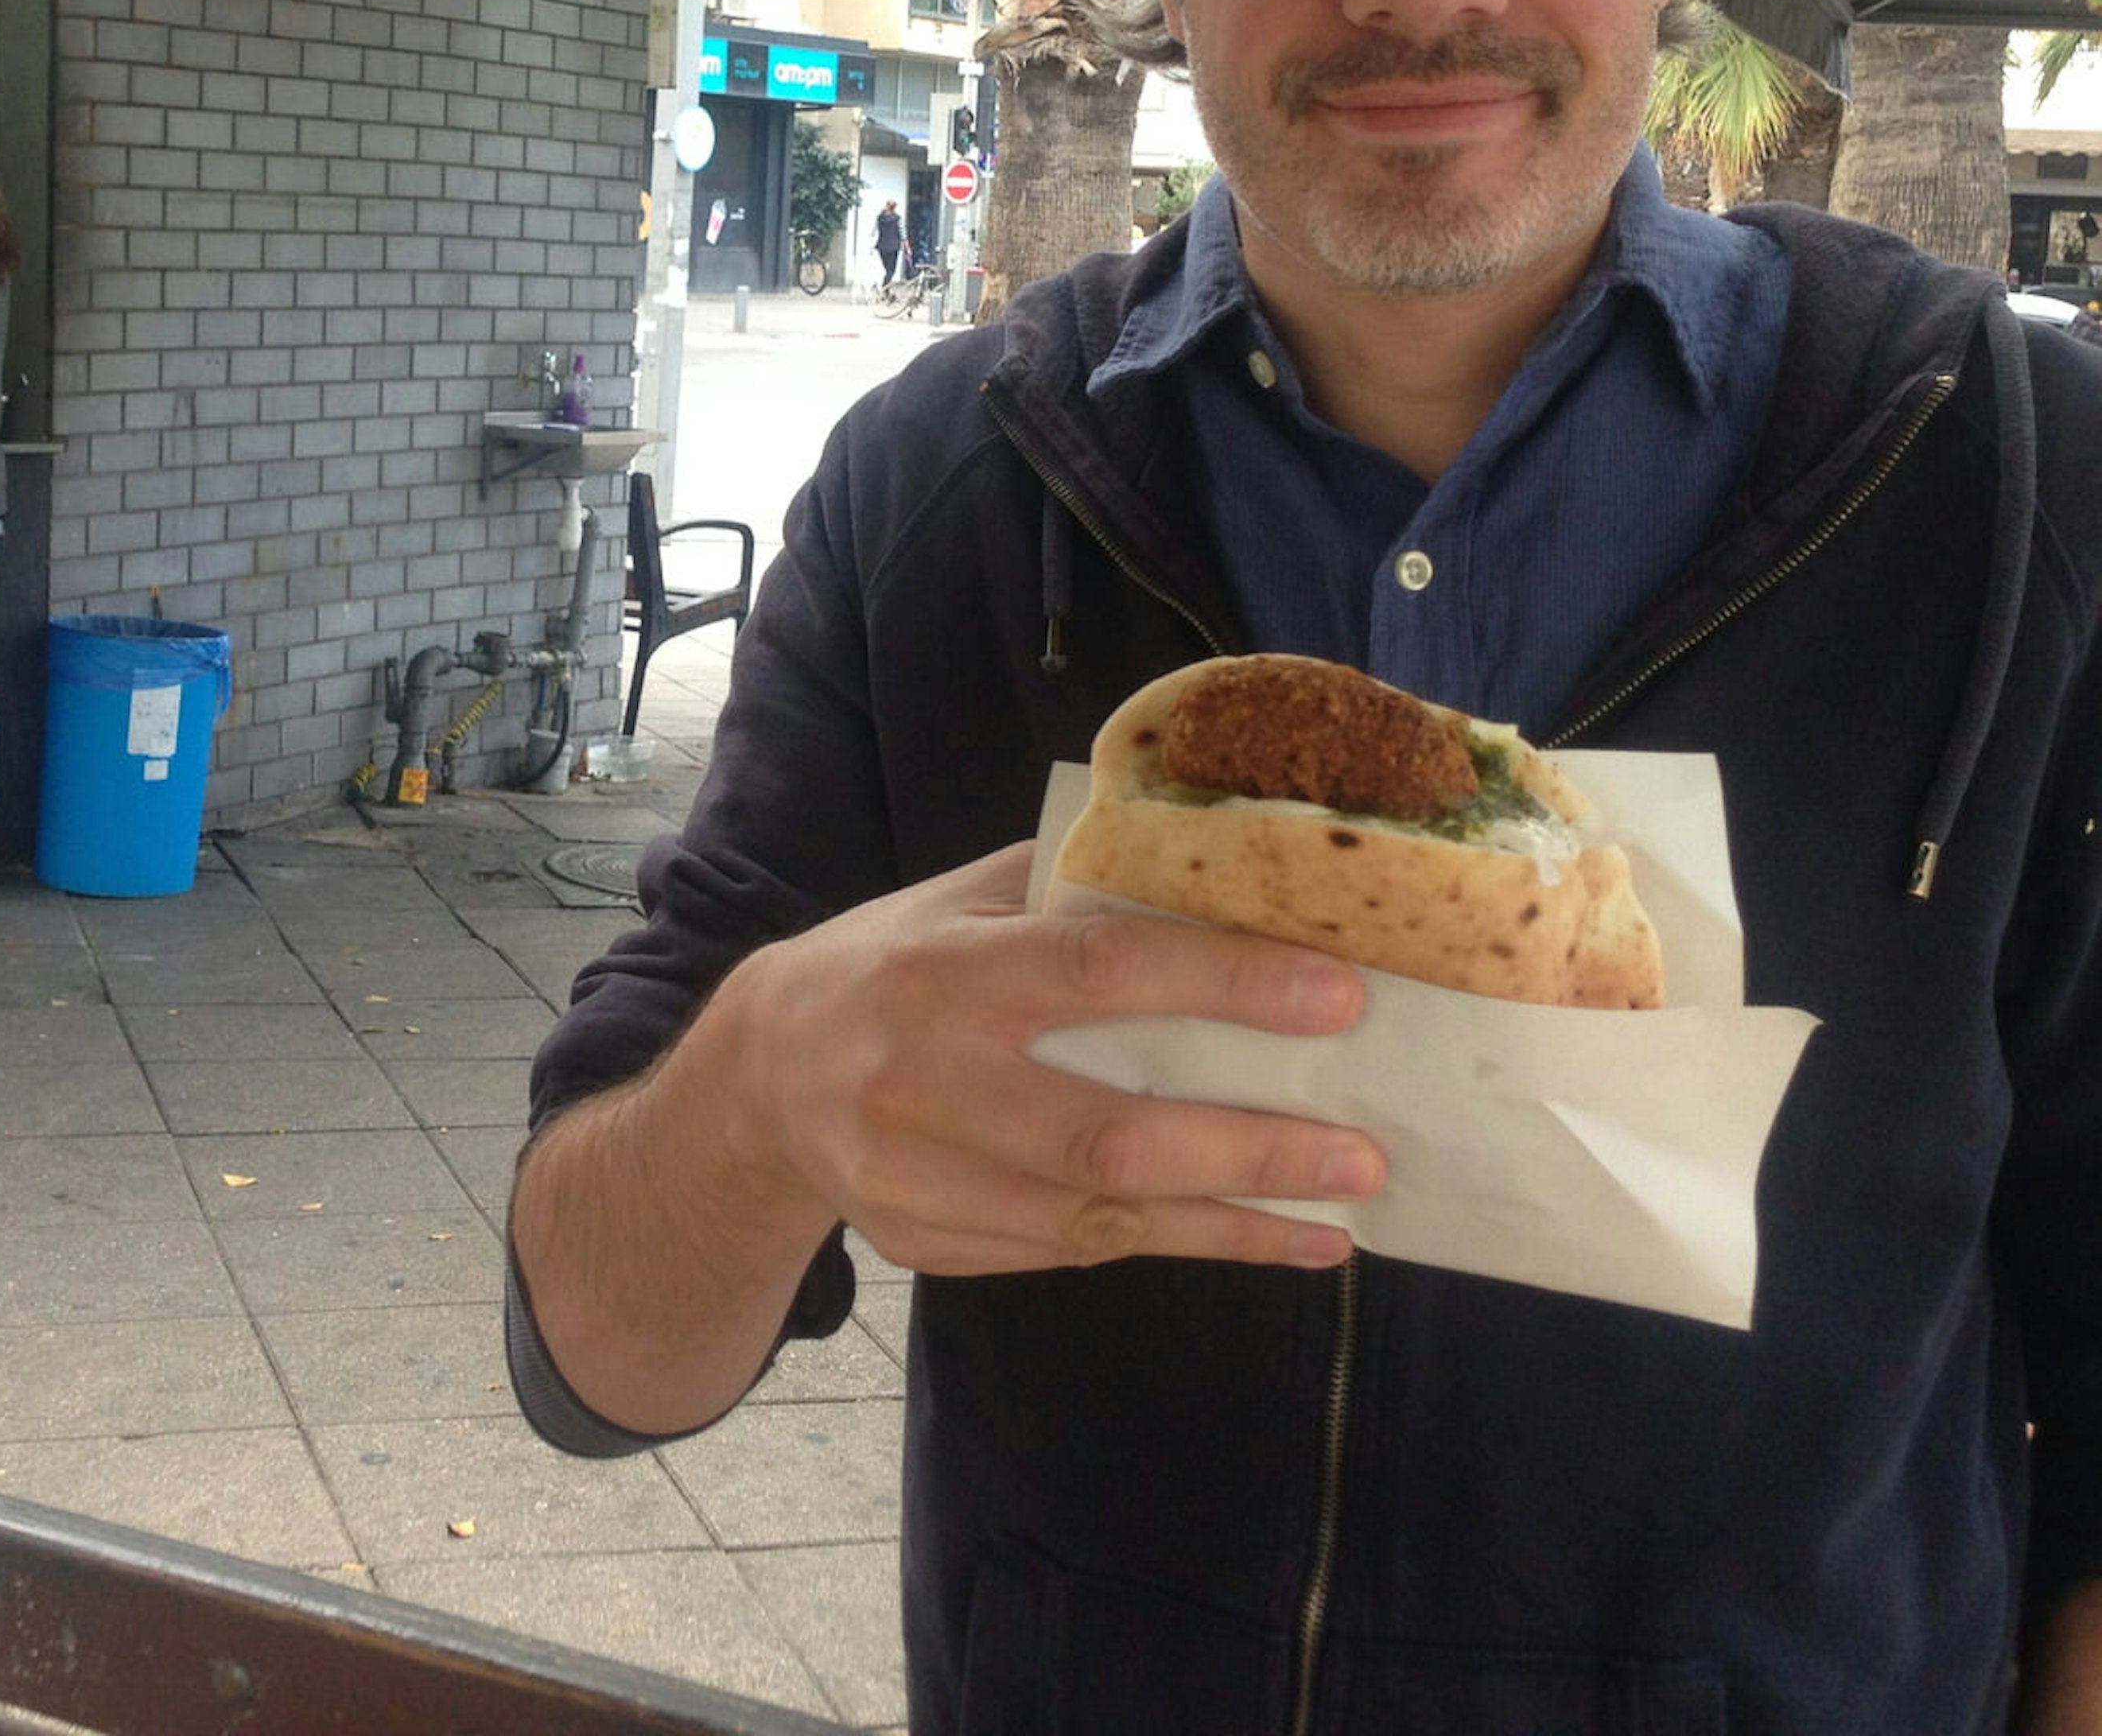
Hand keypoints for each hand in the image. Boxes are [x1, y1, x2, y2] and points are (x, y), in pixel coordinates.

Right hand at [719, 842, 1383, 1276]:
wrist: (758, 1077)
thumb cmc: (889, 966)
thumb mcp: (956, 903)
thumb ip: (1070, 892)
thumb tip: (1224, 873)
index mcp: (942, 968)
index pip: (1098, 971)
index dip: (1222, 984)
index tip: (1339, 997)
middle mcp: (926, 1076)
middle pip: (1110, 1128)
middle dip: (1252, 1148)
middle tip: (1365, 1153)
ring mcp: (920, 1174)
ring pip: (1102, 1212)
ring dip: (1234, 1222)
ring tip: (1339, 1220)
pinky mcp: (928, 1240)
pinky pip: (1072, 1250)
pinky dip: (1175, 1246)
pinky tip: (1258, 1241)